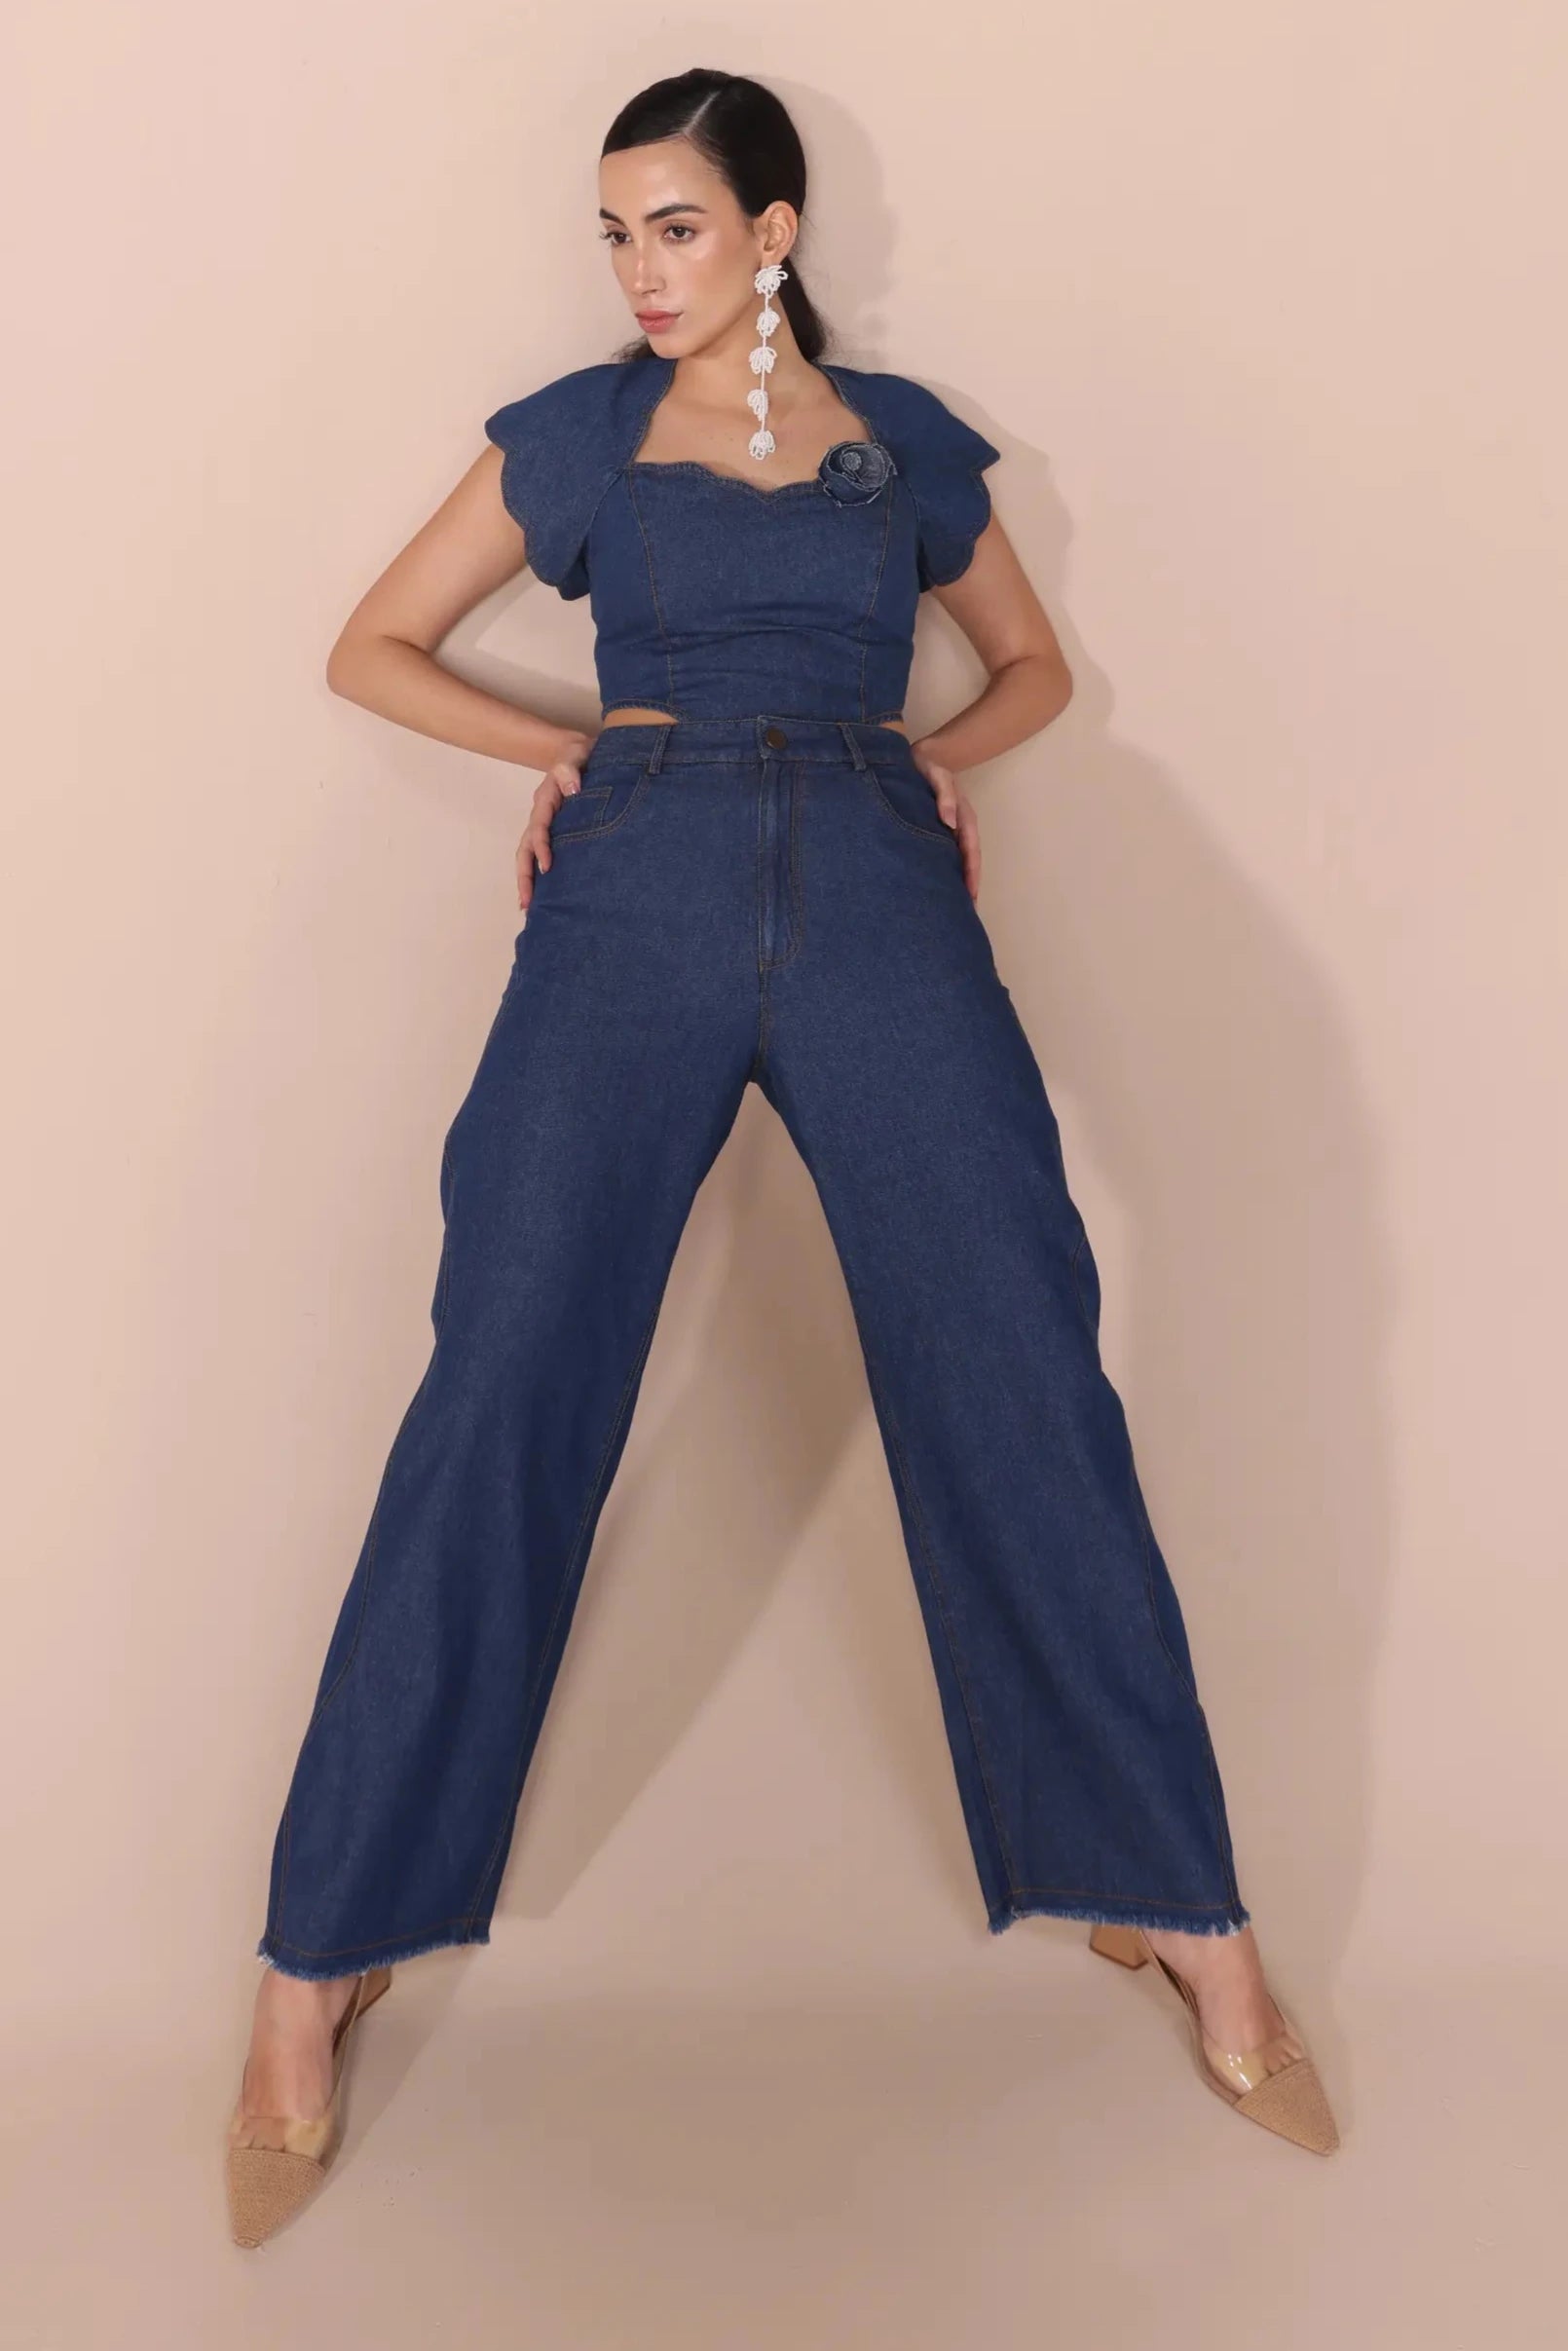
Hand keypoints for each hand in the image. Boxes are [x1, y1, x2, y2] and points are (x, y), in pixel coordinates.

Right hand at [517, 731, 595, 912]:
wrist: (579, 754)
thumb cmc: (579, 756)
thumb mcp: (576, 755)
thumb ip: (571, 769)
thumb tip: (572, 789)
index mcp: (545, 800)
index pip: (539, 827)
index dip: (541, 848)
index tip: (548, 868)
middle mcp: (540, 815)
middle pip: (525, 849)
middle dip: (524, 875)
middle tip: (526, 902)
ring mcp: (544, 824)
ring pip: (528, 855)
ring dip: (526, 880)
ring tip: (527, 906)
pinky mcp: (553, 831)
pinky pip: (540, 854)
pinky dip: (537, 874)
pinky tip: (543, 895)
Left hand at [909, 740, 980, 900]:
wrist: (923, 757)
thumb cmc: (930, 767)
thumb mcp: (937, 776)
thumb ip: (944, 797)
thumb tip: (949, 823)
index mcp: (964, 818)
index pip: (971, 851)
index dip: (971, 874)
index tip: (970, 895)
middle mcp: (961, 827)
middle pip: (969, 862)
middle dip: (969, 887)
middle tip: (966, 914)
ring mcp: (952, 830)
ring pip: (959, 861)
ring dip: (960, 883)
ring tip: (956, 908)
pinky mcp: (940, 831)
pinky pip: (946, 856)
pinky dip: (947, 872)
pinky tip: (940, 886)